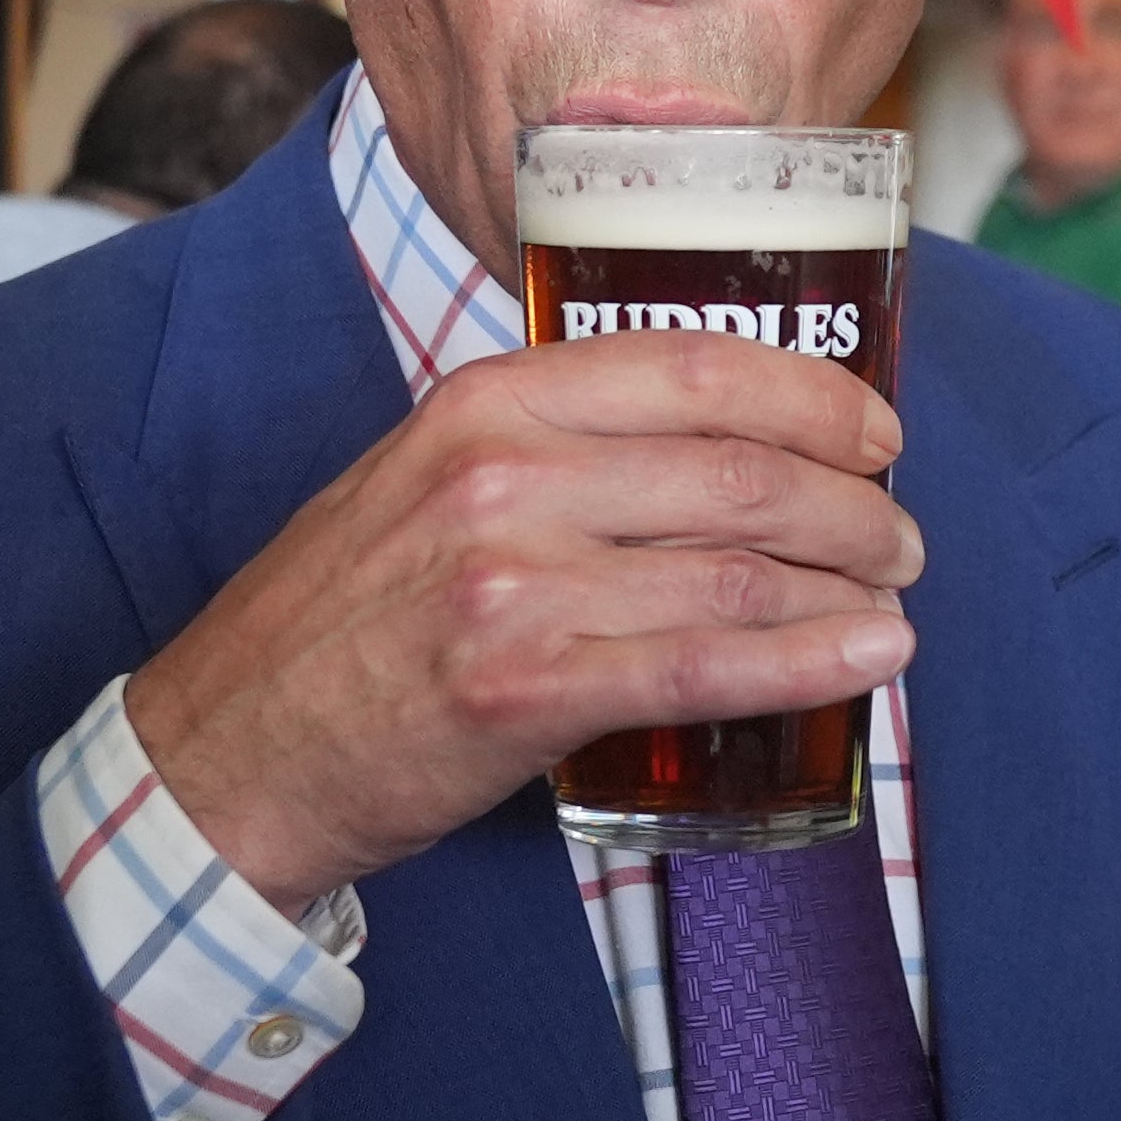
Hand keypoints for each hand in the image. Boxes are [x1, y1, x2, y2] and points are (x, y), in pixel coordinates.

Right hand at [121, 331, 920, 909]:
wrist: (223, 753)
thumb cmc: (343, 622)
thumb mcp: (427, 480)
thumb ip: (551, 446)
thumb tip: (714, 447)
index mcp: (488, 401)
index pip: (698, 366)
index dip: (816, 395)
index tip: (876, 431)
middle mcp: (506, 473)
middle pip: (739, 467)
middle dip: (854, 503)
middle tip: (898, 535)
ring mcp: (516, 581)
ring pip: (740, 564)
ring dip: (849, 582)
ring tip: (893, 599)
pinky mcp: (528, 688)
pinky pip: (708, 662)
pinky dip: (812, 659)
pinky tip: (874, 657)